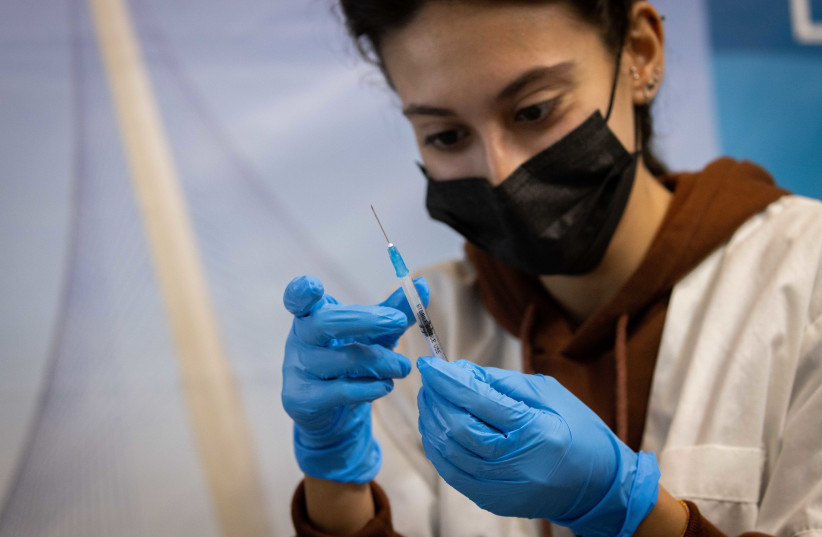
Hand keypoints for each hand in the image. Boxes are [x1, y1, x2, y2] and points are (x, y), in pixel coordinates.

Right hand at [281, 275, 427, 482]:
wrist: (334, 412)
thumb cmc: (353, 360)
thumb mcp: (375, 333)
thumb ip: (395, 309)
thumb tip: (422, 284)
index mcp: (313, 314)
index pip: (297, 297)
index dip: (301, 291)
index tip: (313, 286)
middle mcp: (300, 338)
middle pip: (326, 322)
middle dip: (367, 320)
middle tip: (398, 321)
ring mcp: (297, 369)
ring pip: (345, 359)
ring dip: (383, 361)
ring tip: (403, 368)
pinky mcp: (302, 398)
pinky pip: (342, 390)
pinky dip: (372, 387)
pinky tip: (386, 385)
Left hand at [417, 356, 659, 536]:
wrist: (600, 486)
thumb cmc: (579, 432)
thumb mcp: (550, 394)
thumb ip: (503, 383)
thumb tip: (462, 372)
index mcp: (535, 430)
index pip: (479, 400)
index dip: (448, 380)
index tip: (429, 364)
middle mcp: (517, 463)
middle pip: (458, 426)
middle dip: (437, 398)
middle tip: (428, 379)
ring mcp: (503, 487)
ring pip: (450, 451)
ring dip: (432, 421)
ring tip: (429, 399)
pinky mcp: (494, 501)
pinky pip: (452, 474)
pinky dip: (437, 449)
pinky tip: (434, 429)